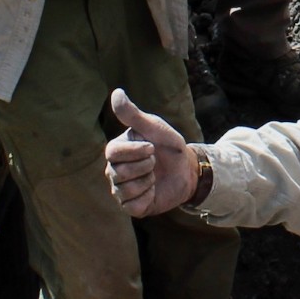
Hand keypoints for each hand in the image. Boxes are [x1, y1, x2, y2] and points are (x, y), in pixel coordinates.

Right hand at [104, 88, 197, 216]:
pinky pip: (132, 205)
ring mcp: (120, 189)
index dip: (136, 151)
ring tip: (154, 175)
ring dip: (148, 181)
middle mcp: (113, 170)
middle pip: (118, 172)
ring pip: (125, 189)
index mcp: (116, 150)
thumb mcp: (155, 128)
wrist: (187, 169)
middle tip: (155, 162)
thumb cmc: (169, 146)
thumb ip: (134, 114)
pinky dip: (148, 196)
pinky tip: (153, 189)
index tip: (152, 147)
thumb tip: (116, 92)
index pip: (113, 152)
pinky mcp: (130, 206)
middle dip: (145, 166)